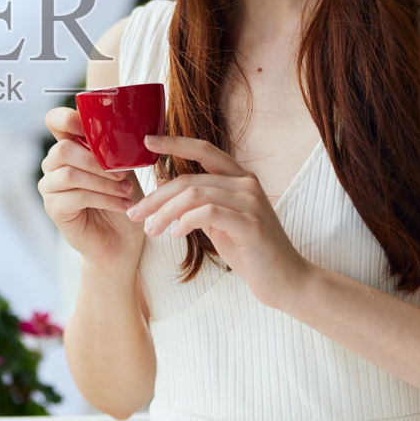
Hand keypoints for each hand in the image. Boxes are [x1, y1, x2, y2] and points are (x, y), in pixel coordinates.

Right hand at [38, 107, 145, 272]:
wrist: (122, 242)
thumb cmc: (123, 199)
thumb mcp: (124, 167)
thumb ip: (115, 148)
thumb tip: (123, 129)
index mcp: (71, 146)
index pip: (55, 120)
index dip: (68, 118)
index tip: (94, 130)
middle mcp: (54, 164)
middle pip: (63, 149)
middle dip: (97, 160)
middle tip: (123, 173)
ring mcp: (50, 186)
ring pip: (69, 174)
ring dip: (104, 182)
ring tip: (127, 191)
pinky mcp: (54, 208)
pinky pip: (75, 196)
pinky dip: (104, 199)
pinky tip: (123, 205)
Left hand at [127, 134, 317, 310]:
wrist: (285, 280)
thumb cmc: (250, 250)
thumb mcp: (218, 222)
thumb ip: (196, 203)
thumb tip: (164, 185)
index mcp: (239, 178)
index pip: (204, 150)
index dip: (175, 143)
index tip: (148, 140)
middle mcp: (247, 184)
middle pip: (190, 179)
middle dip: (156, 197)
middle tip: (134, 213)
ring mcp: (251, 202)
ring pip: (195, 195)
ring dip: (165, 213)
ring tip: (151, 230)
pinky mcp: (251, 224)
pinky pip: (209, 213)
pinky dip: (186, 221)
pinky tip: (176, 234)